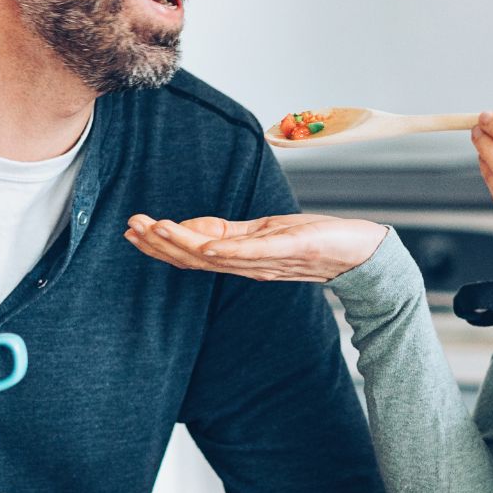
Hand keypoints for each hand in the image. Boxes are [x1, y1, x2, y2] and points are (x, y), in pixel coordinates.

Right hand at [123, 212, 386, 282]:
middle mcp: (248, 265)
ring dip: (183, 244)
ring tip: (155, 228)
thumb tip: (200, 228)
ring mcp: (265, 261)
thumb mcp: (270, 233)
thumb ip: (235, 235)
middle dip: (160, 244)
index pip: (193, 252)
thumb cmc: (318, 241)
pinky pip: (252, 255)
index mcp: (241, 258)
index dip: (162, 243)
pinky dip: (228, 251)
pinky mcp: (286, 251)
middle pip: (195, 259)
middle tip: (132, 228)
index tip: (134, 229)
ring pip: (215, 257)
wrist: (360, 254)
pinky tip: (206, 246)